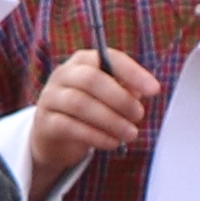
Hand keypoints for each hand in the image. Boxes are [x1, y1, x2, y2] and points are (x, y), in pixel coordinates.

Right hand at [27, 46, 154, 166]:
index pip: (108, 58)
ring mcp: (51, 98)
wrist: (54, 137)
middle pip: (91, 80)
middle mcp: (63, 74)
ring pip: (80, 104)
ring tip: (130, 133)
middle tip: (138, 115)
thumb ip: (124, 90)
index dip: (133, 72)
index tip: (154, 90)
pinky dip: (96, 136)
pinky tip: (112, 143)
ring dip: (111, 120)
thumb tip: (140, 92)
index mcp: (83, 61)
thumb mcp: (107, 97)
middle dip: (120, 99)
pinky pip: (71, 127)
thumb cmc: (88, 111)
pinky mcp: (45, 122)